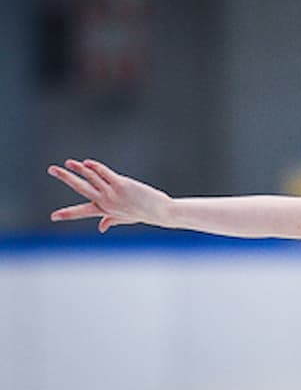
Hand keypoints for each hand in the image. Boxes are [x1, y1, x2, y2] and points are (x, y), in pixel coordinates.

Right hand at [47, 159, 171, 231]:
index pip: (81, 212)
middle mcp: (105, 201)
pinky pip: (105, 174)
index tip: (53, 217)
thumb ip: (110, 220)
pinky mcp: (121, 184)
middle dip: (65, 178)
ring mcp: (112, 193)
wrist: (160, 211)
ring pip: (91, 178)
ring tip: (67, 163)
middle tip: (51, 169)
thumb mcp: (125, 218)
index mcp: (104, 210)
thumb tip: (101, 228)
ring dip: (79, 168)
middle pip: (81, 188)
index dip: (67, 214)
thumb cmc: (143, 213)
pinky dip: (96, 167)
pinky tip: (87, 162)